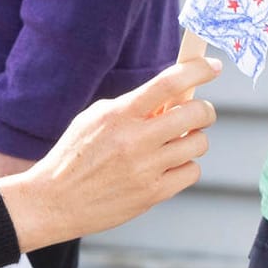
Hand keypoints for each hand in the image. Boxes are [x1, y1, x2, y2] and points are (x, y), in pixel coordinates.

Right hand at [0, 58, 218, 251]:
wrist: (55, 200)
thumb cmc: (74, 155)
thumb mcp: (95, 119)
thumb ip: (131, 106)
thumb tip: (172, 97)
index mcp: (119, 114)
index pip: (168, 83)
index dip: (197, 70)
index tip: (212, 66)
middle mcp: (135, 139)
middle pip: (195, 113)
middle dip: (205, 110)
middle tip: (199, 112)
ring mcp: (146, 168)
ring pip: (198, 143)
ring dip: (194, 139)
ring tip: (177, 142)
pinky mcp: (153, 194)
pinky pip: (191, 171)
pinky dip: (185, 166)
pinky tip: (169, 165)